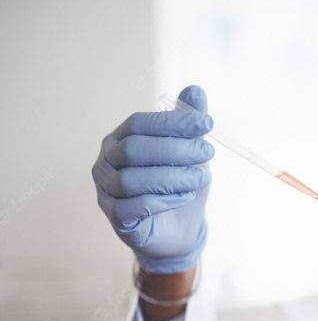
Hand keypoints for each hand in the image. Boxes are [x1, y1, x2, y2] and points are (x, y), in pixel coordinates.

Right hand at [92, 85, 213, 273]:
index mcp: (120, 139)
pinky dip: (163, 200)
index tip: (207, 123)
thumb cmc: (180, 186)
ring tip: (201, 178)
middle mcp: (106, 162)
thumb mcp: (190, 154)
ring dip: (172, 177)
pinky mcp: (116, 219)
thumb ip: (189, 123)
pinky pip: (133, 207)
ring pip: (132, 179)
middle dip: (175, 149)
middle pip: (134, 149)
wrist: (179, 231)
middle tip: (207, 153)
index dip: (173, 122)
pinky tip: (186, 196)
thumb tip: (195, 90)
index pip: (140, 123)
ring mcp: (106, 191)